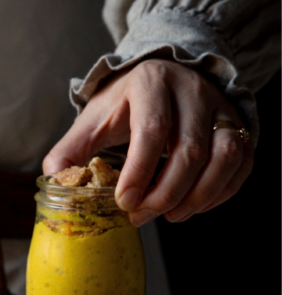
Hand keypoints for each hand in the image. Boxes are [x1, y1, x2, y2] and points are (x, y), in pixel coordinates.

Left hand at [43, 59, 253, 225]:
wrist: (161, 78)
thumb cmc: (124, 104)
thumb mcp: (92, 120)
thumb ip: (69, 150)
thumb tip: (53, 182)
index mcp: (149, 84)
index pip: (150, 130)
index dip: (139, 171)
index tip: (124, 202)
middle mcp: (191, 90)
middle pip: (189, 149)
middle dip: (165, 192)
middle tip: (143, 216)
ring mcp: (219, 106)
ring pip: (224, 155)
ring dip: (200, 195)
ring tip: (172, 215)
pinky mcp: (237, 124)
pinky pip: (242, 161)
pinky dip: (222, 191)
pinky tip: (196, 205)